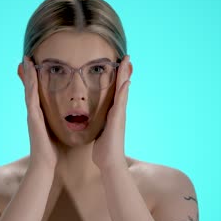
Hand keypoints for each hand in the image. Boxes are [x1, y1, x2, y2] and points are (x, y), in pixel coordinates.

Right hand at [19, 56, 58, 169]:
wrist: (45, 165)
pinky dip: (30, 85)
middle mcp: (34, 112)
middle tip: (26, 57)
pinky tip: (31, 75)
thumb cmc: (53, 151)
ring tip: (26, 60)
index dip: (35, 79)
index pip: (37, 93)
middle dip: (28, 73)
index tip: (35, 65)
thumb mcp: (58, 131)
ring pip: (29, 90)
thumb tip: (69, 118)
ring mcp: (32, 115)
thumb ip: (60, 123)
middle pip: (30, 88)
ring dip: (27, 74)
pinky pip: (32, 98)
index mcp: (40, 115)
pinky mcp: (33, 118)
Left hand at [92, 55, 132, 169]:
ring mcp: (120, 115)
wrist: (110, 163)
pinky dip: (124, 90)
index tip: (120, 65)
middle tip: (127, 57)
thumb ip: (99, 125)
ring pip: (123, 90)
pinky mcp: (118, 119)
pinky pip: (121, 102)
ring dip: (125, 75)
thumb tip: (93, 122)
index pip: (116, 92)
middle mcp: (118, 112)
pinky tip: (126, 81)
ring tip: (127, 62)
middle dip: (124, 72)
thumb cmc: (104, 151)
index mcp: (113, 114)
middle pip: (122, 87)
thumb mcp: (99, 133)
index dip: (118, 78)